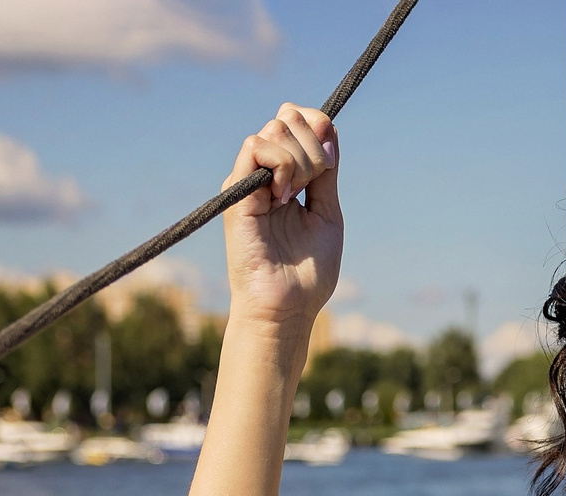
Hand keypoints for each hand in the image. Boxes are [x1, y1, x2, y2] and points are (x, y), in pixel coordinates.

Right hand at [222, 103, 341, 332]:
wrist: (287, 307)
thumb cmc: (308, 272)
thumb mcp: (327, 213)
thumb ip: (327, 173)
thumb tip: (329, 128)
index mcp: (286, 176)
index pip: (298, 120)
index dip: (318, 125)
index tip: (330, 161)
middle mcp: (264, 173)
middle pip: (289, 118)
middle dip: (313, 147)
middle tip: (311, 188)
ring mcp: (248, 181)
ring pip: (275, 129)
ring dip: (299, 160)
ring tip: (295, 198)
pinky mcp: (235, 191)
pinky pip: (255, 146)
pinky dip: (280, 164)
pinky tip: (282, 197)